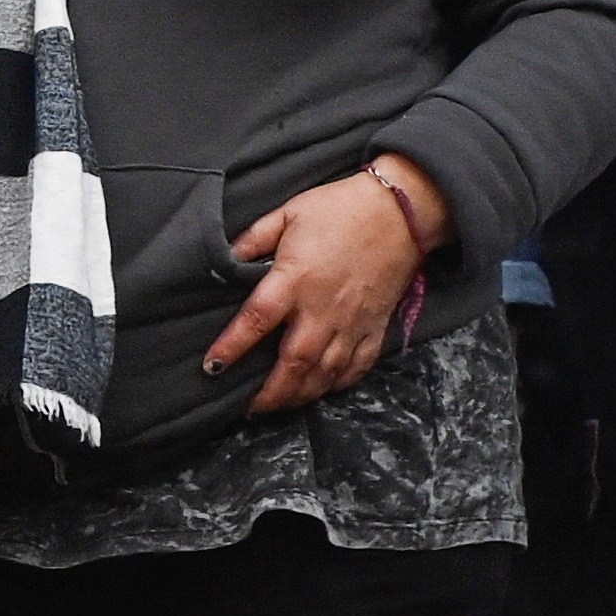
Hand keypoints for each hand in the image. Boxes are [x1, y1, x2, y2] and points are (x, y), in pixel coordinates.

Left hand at [204, 154, 445, 414]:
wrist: (402, 210)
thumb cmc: (341, 208)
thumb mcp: (289, 213)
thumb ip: (255, 238)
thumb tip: (228, 259)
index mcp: (295, 279)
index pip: (256, 320)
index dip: (232, 348)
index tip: (212, 368)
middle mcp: (323, 308)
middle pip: (294, 362)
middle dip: (271, 392)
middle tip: (250, 408)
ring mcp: (353, 321)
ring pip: (325, 372)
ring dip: (301, 395)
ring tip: (279, 406)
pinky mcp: (377, 325)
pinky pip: (359, 365)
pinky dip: (340, 383)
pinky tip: (323, 389)